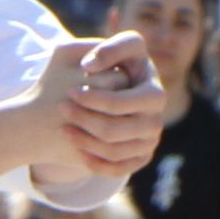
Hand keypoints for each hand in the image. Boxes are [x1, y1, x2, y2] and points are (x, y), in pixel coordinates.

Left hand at [38, 35, 168, 181]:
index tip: (70, 90)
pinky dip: (94, 162)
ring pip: (113, 151)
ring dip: (84, 141)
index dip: (93, 99)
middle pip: (114, 130)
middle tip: (62, 109)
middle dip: (84, 120)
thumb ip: (108, 50)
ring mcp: (150, 141)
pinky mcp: (141, 157)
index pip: (120, 104)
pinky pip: (117, 169)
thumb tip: (89, 66)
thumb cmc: (119, 65)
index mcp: (155, 94)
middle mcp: (157, 120)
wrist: (123, 89)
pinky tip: (76, 148)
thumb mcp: (118, 49)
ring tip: (64, 128)